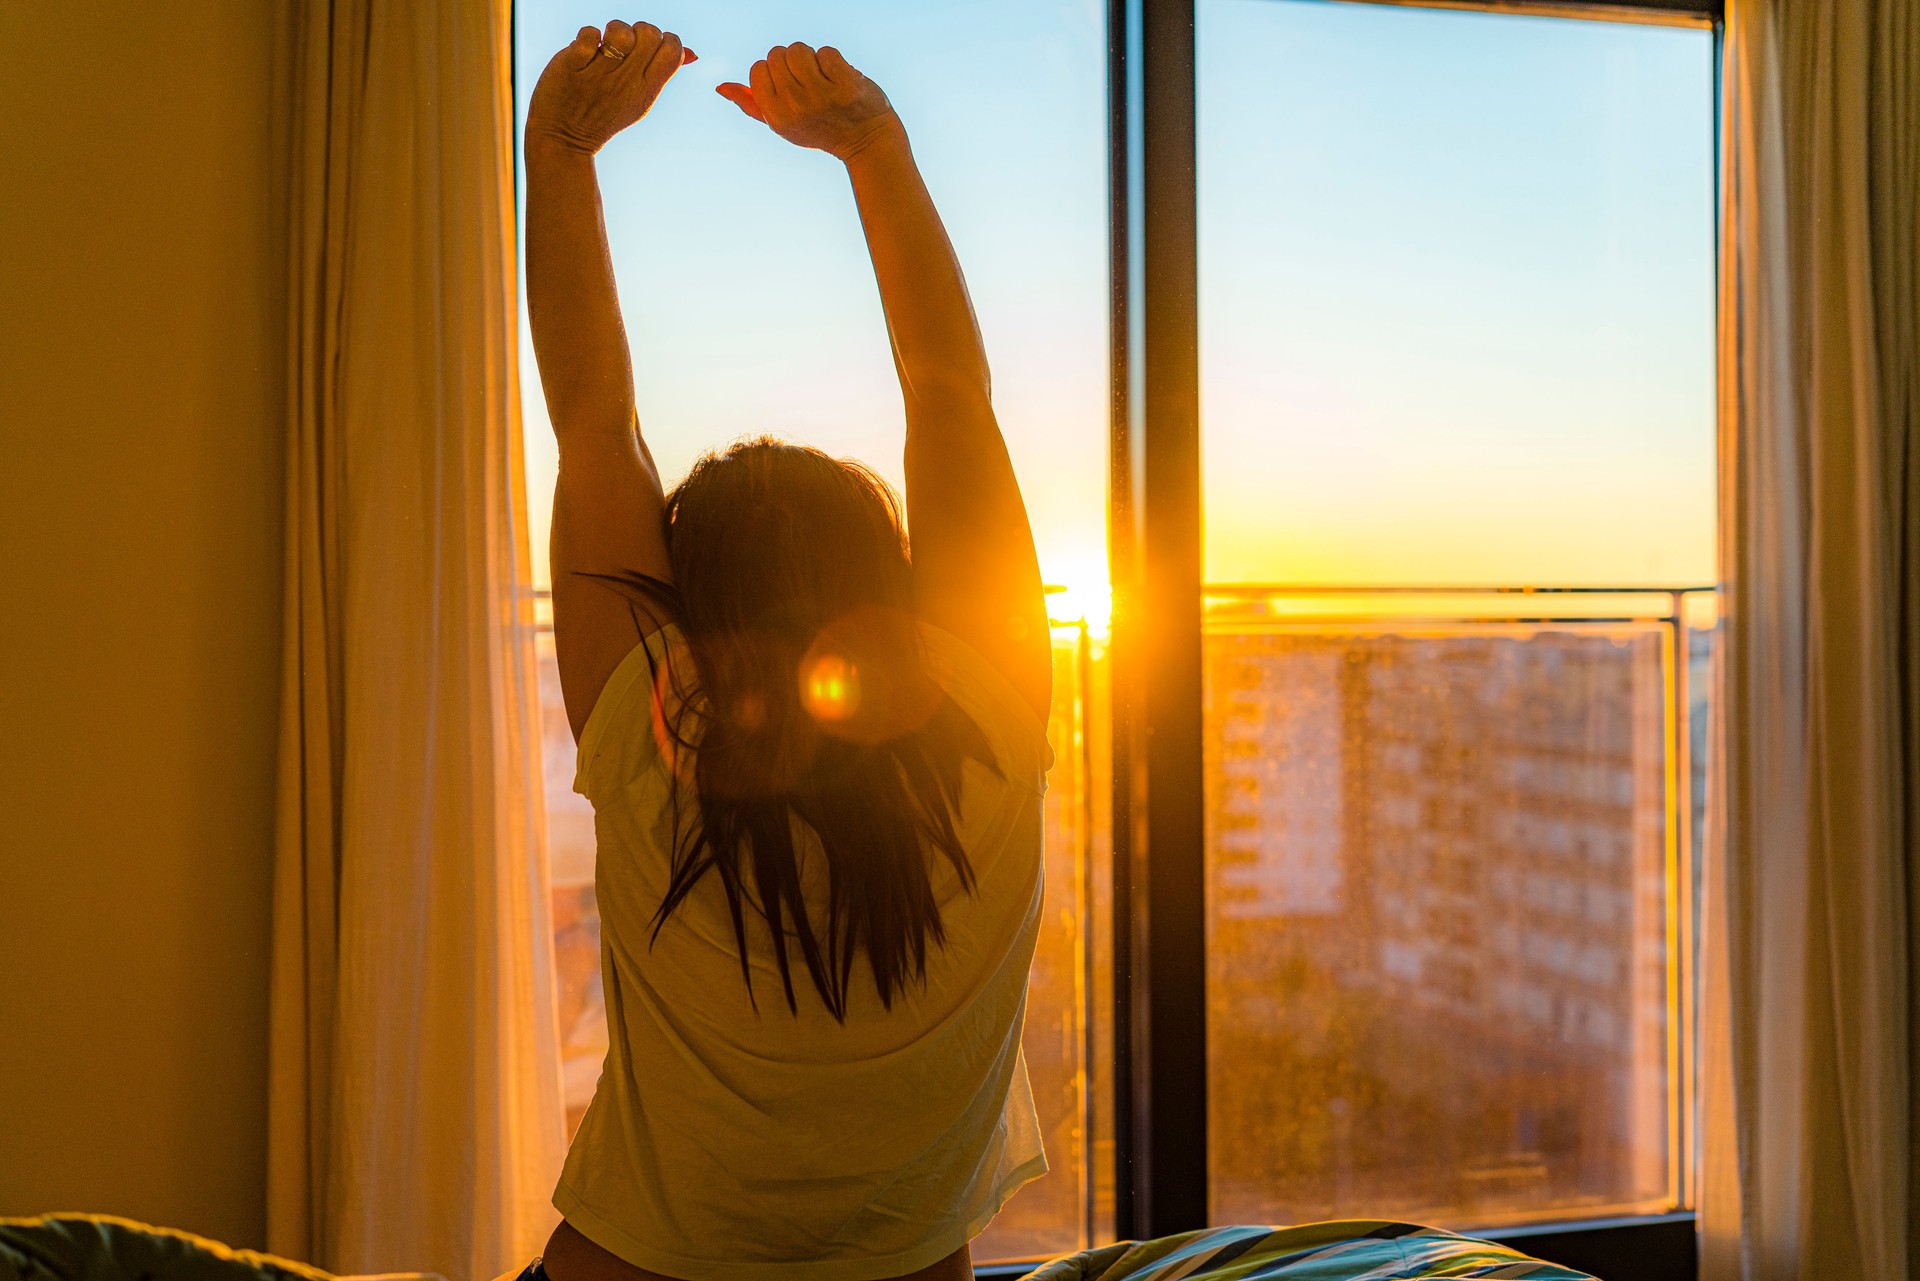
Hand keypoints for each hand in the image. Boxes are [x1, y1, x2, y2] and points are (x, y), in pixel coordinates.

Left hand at [526, 20, 695, 155]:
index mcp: (647, 90)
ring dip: (613, 29)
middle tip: (626, 46)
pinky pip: (588, 34)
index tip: (647, 49)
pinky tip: (585, 51)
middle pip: (649, 33)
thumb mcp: (640, 100)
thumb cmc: (605, 113)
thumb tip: (691, 52)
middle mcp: (626, 83)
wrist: (564, 138)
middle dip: (640, 30)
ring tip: (605, 44)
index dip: (663, 38)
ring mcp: (598, 75)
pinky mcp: (572, 66)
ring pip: (620, 31)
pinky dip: (587, 35)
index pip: (672, 49)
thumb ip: (663, 73)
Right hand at [717, 43, 899, 161]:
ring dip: (812, 57)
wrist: (866, 141)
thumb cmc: (820, 130)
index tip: (791, 86)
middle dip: (792, 62)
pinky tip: (841, 79)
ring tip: (823, 77)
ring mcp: (821, 96)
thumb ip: (752, 105)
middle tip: (810, 82)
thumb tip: (721, 87)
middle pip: (777, 54)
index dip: (774, 72)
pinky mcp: (845, 85)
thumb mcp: (782, 124)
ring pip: (800, 49)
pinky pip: (826, 51)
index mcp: (776, 117)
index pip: (758, 69)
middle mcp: (796, 107)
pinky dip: (834, 60)